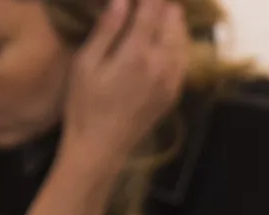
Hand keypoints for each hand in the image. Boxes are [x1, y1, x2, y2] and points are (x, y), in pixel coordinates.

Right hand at [61, 0, 189, 166]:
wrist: (103, 145)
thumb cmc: (85, 104)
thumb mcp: (87, 63)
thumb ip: (107, 30)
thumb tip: (122, 1)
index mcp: (138, 53)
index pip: (151, 11)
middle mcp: (162, 64)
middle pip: (172, 23)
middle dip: (165, 6)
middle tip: (157, 0)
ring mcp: (172, 80)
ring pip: (182, 41)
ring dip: (175, 22)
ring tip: (167, 8)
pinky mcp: (174, 92)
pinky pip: (183, 60)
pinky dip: (179, 42)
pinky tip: (171, 37)